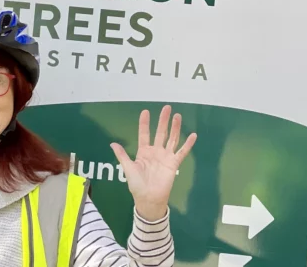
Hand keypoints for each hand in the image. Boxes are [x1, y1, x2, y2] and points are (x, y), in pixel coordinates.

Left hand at [111, 105, 196, 221]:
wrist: (148, 198)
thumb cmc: (137, 184)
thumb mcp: (128, 168)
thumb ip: (122, 155)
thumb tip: (112, 143)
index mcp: (143, 152)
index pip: (145, 134)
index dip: (145, 123)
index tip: (146, 111)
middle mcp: (156, 152)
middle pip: (160, 132)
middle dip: (163, 120)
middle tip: (167, 107)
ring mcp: (166, 157)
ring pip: (172, 139)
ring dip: (175, 128)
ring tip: (178, 116)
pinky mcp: (174, 164)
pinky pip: (182, 152)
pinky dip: (188, 144)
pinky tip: (193, 135)